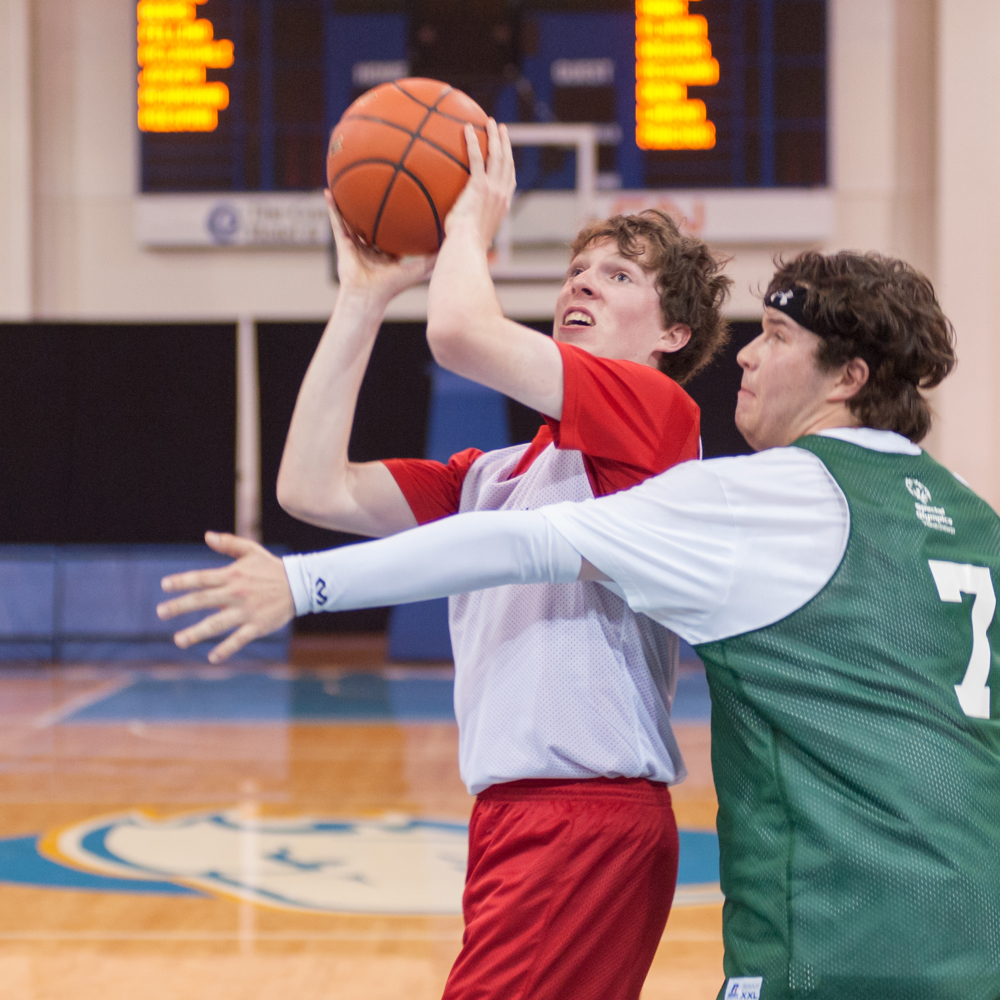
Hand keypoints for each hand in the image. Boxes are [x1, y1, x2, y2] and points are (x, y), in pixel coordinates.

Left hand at [156, 531, 294, 663]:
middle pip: (203, 600)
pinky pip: (238, 639)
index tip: (164, 585)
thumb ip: (229, 543)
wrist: (299, 585)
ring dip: (196, 633)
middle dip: (180, 606)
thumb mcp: (252, 550)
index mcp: (232, 575)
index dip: (182, 581)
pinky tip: (212, 658)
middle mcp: (236, 593)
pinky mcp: (257, 626)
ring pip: (216, 624)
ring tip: (178, 640)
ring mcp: (246, 611)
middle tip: (161, 612)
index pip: (202, 578)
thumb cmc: (271, 567)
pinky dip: (225, 649)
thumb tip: (207, 536)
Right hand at [326, 190, 434, 300]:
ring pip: (352, 221)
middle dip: (374, 210)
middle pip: (372, 225)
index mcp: (388, 256)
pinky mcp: (342, 244)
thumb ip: (434, 258)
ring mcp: (356, 246)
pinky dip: (332, 207)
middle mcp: (371, 250)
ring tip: (347, 183)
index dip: (398, 222)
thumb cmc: (392, 287)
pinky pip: (336, 222)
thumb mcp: (418, 269)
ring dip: (350, 204)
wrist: (368, 296)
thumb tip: (453, 244)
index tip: (404, 204)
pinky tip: (329, 191)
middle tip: (378, 188)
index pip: (393, 235)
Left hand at [443, 118, 515, 248]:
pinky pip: (477, 158)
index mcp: (503, 205)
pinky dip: (473, 142)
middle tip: (502, 129)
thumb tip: (457, 228)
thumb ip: (469, 224)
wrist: (467, 245)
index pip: (510, 180)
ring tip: (490, 122)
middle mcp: (501, 194)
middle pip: (507, 162)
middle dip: (505, 144)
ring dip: (495, 137)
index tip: (507, 153)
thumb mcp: (472, 234)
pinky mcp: (480, 186)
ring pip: (497, 156)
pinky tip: (467, 128)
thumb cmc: (465, 245)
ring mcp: (492, 189)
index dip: (509, 164)